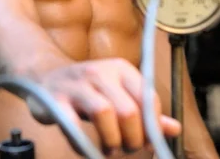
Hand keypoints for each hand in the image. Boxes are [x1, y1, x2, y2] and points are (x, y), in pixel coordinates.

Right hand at [28, 58, 180, 154]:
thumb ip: (145, 110)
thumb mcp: (119, 93)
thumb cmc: (88, 90)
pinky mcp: (56, 99)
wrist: (44, 75)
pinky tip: (87, 150)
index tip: (148, 143)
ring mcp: (77, 84)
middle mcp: (101, 72)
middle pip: (128, 110)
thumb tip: (175, 128)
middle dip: (133, 139)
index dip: (152, 127)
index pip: (148, 98)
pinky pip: (73, 125)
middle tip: (127, 149)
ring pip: (104, 114)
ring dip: (111, 141)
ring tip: (109, 149)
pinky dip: (83, 144)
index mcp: (121, 69)